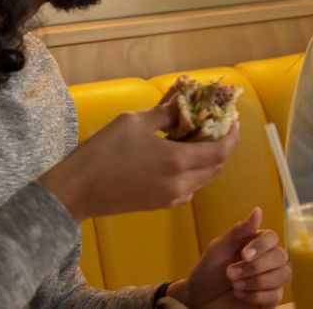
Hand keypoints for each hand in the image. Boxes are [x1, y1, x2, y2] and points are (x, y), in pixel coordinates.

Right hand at [40, 108, 238, 220]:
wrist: (78, 190)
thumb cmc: (104, 151)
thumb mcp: (135, 121)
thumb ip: (164, 114)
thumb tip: (183, 107)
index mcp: (178, 161)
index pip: (221, 151)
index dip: (232, 135)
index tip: (233, 120)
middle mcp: (181, 183)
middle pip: (216, 167)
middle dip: (220, 146)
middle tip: (214, 126)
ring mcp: (172, 198)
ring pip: (203, 179)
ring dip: (207, 160)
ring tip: (196, 139)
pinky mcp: (160, 205)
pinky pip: (189, 189)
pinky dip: (193, 173)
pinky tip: (178, 158)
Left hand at [168, 207, 289, 307]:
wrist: (199, 297)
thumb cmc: (208, 270)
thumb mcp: (220, 247)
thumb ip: (240, 230)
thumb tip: (258, 210)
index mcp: (256, 243)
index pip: (272, 237)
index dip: (261, 246)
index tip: (243, 255)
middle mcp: (267, 260)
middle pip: (280, 256)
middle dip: (254, 267)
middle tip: (231, 273)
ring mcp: (270, 280)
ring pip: (283, 276)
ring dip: (256, 281)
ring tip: (234, 285)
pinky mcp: (269, 300)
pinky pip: (276, 296)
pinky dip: (255, 296)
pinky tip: (240, 294)